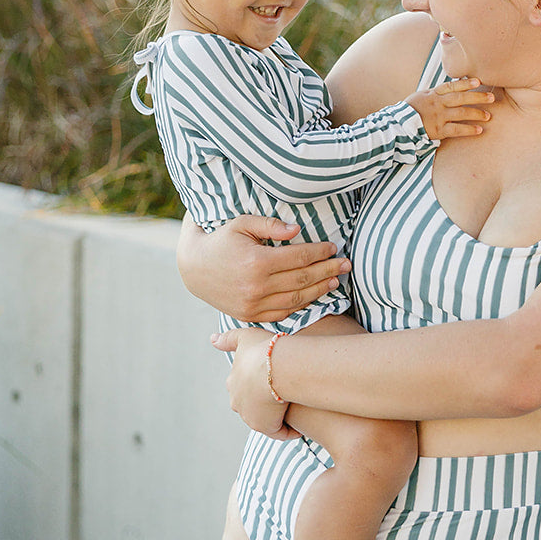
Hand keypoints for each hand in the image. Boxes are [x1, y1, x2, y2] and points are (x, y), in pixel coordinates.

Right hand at [177, 213, 348, 321]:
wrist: (193, 269)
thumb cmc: (220, 240)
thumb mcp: (241, 224)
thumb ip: (270, 224)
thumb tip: (298, 230)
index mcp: (257, 262)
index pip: (299, 257)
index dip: (320, 252)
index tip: (333, 247)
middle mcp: (257, 286)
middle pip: (303, 278)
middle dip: (328, 270)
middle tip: (346, 264)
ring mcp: (254, 304)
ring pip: (297, 298)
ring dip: (320, 289)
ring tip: (335, 280)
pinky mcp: (251, 315)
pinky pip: (283, 312)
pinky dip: (302, 304)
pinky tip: (314, 295)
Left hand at [212, 326, 298, 439]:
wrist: (278, 367)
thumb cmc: (265, 350)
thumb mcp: (245, 337)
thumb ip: (229, 339)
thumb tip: (212, 339)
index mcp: (233, 383)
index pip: (245, 387)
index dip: (259, 385)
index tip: (274, 381)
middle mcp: (237, 402)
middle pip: (253, 405)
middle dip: (265, 403)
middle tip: (286, 397)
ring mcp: (249, 416)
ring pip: (265, 419)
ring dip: (277, 417)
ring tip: (296, 412)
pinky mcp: (264, 426)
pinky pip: (279, 432)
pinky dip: (289, 431)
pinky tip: (301, 426)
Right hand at [406, 77, 494, 141]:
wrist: (398, 126)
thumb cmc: (409, 111)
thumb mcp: (421, 96)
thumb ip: (435, 93)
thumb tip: (450, 88)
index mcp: (433, 94)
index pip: (452, 86)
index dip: (466, 83)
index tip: (478, 81)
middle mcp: (437, 103)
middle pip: (460, 98)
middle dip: (477, 97)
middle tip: (491, 98)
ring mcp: (438, 116)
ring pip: (461, 113)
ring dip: (476, 114)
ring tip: (488, 116)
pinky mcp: (438, 130)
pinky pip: (456, 129)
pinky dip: (469, 129)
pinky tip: (479, 130)